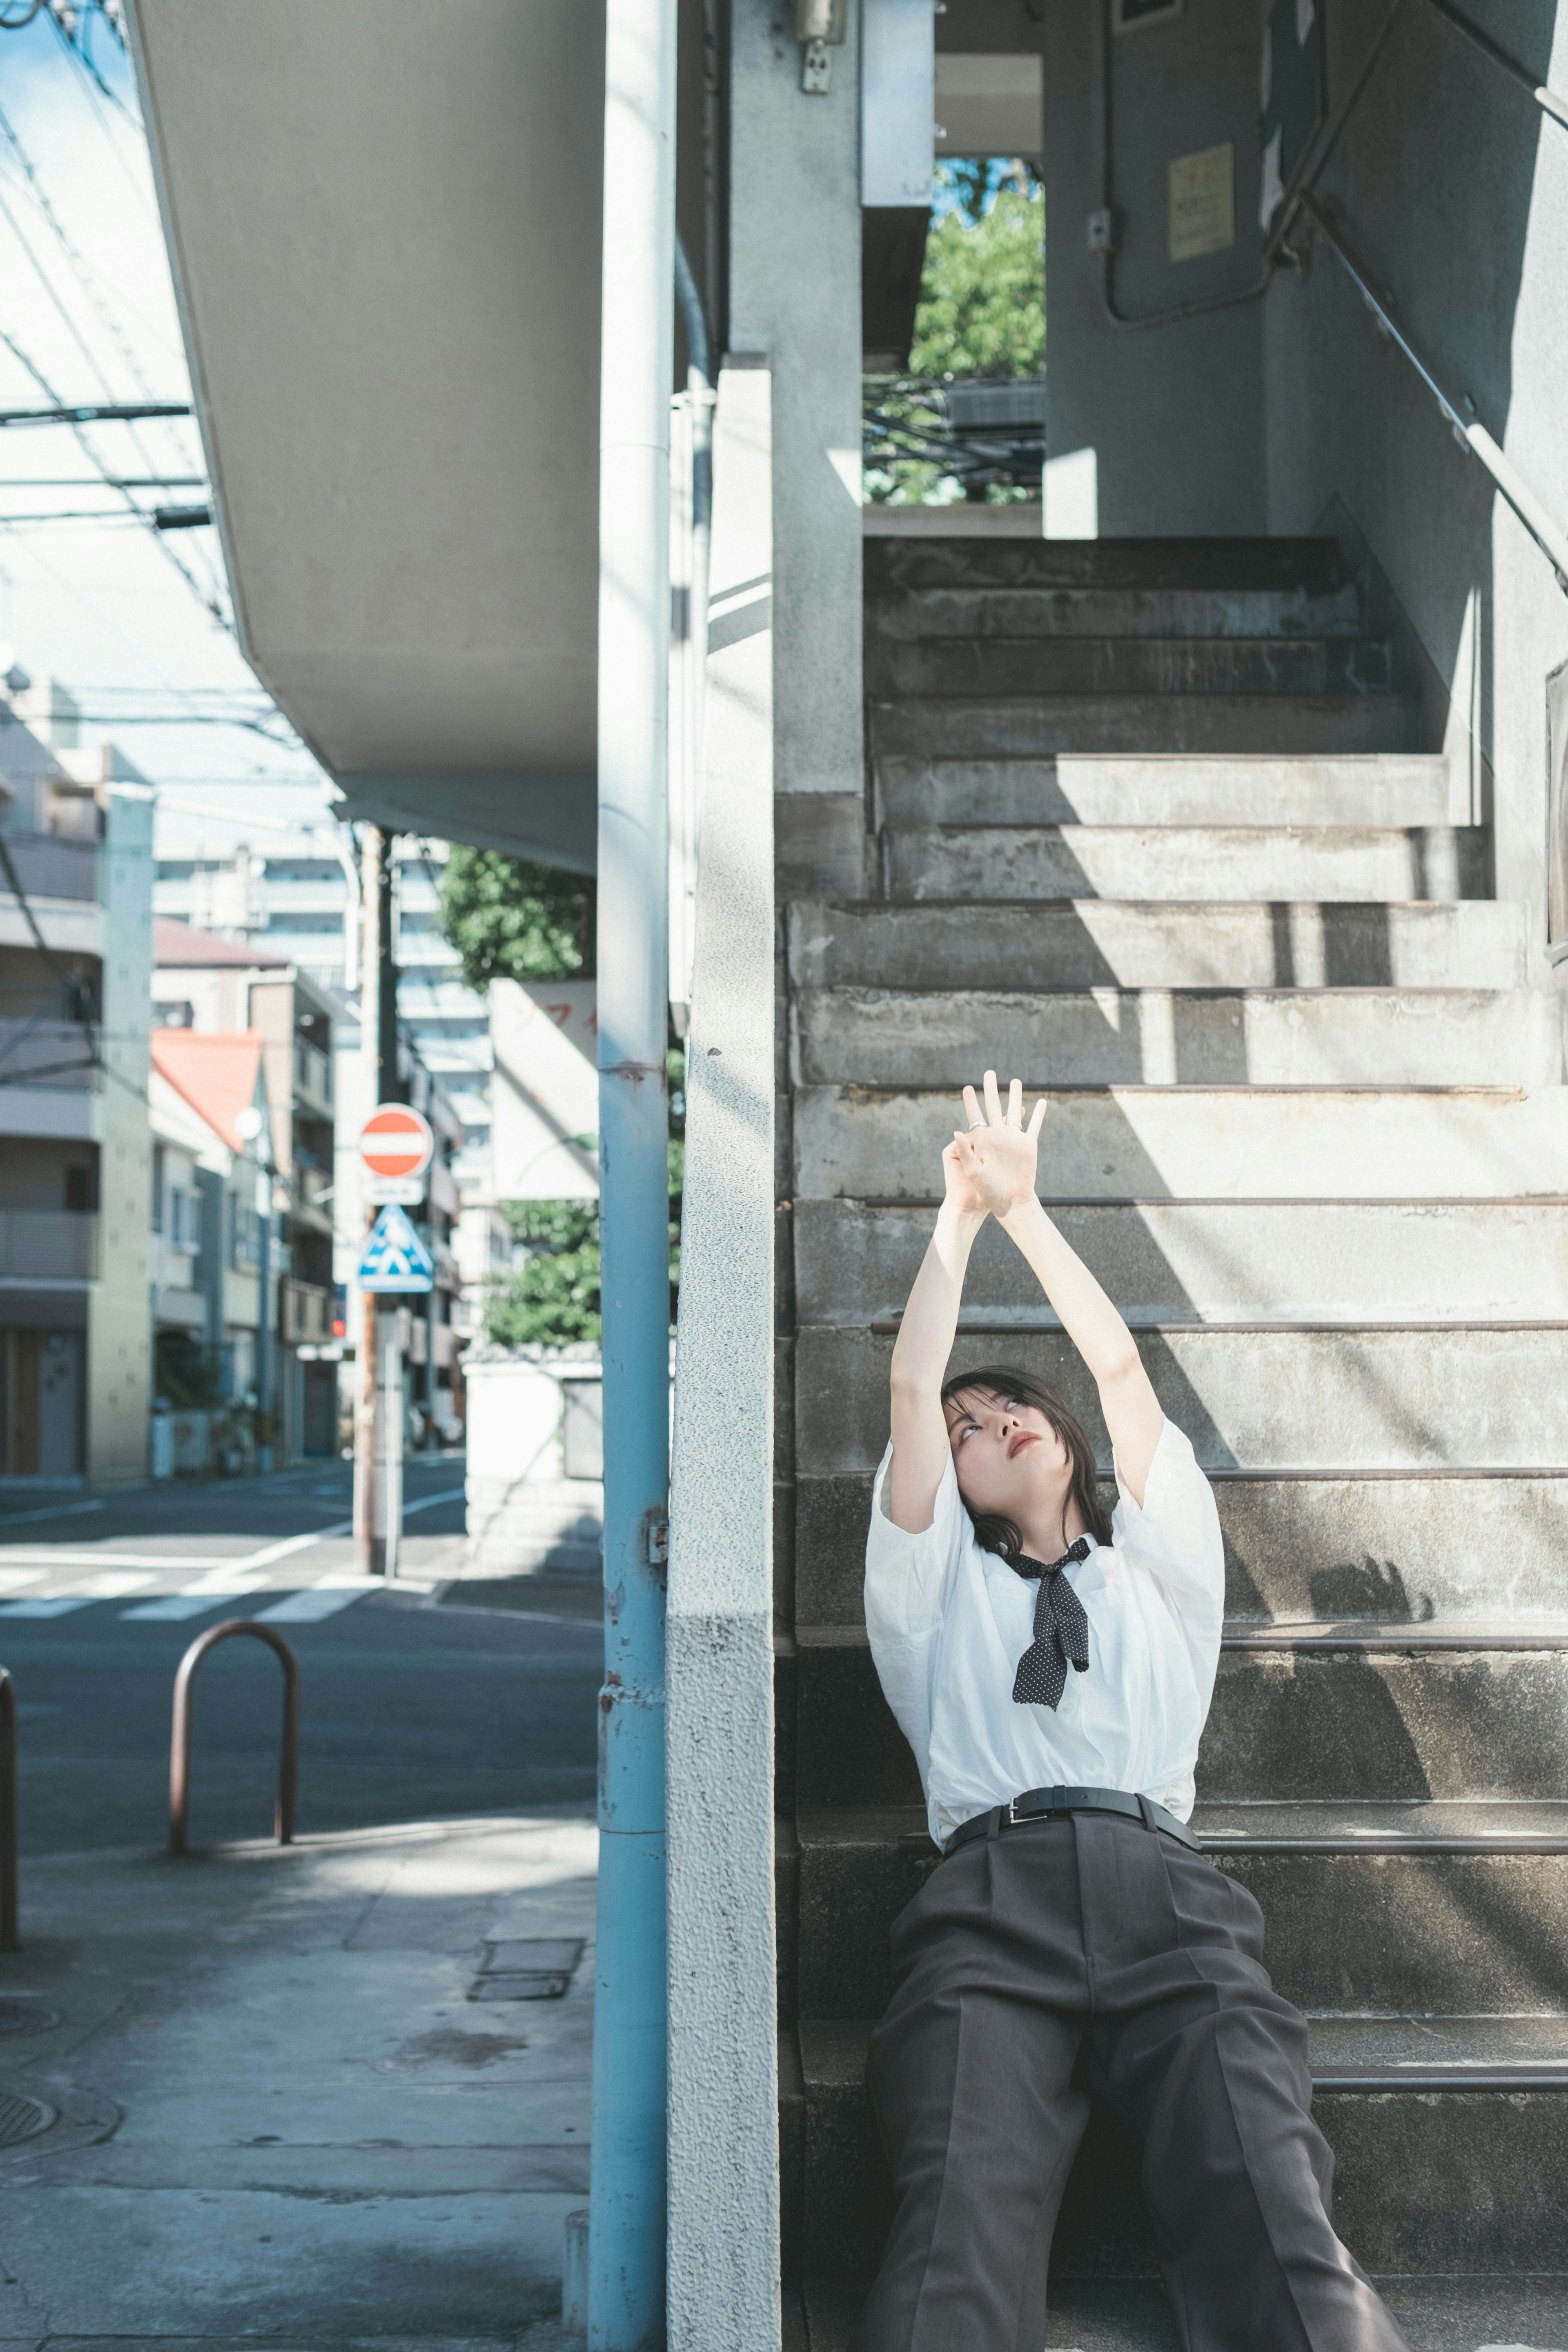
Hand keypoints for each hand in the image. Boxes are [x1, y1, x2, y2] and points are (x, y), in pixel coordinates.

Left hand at [949, 1070, 1045, 1217]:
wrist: (1009, 1202)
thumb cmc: (987, 1191)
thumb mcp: (972, 1171)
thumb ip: (964, 1151)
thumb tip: (956, 1130)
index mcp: (983, 1140)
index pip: (975, 1115)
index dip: (971, 1101)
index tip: (967, 1087)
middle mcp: (998, 1136)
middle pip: (994, 1106)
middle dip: (991, 1089)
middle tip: (989, 1072)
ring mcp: (1014, 1139)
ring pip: (1015, 1111)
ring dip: (1015, 1096)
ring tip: (1015, 1081)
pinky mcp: (1028, 1145)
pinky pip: (1034, 1126)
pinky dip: (1038, 1114)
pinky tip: (1040, 1102)